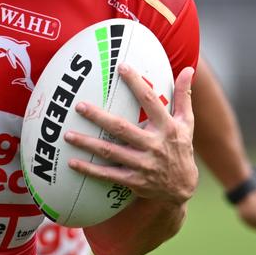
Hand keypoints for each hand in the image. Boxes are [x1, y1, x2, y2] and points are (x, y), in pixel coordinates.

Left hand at [66, 65, 198, 205]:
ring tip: (67, 135)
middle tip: (79, 106)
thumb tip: (188, 69)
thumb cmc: (180, 148)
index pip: (150, 100)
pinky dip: (89, 170)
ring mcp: (143, 164)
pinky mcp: (134, 180)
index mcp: (167, 127)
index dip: (136, 83)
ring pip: (111, 152)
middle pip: (122, 128)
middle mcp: (154, 145)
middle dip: (99, 117)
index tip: (120, 67)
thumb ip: (183, 96)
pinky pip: (108, 174)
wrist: (182, 188)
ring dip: (88, 144)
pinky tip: (71, 162)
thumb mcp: (186, 123)